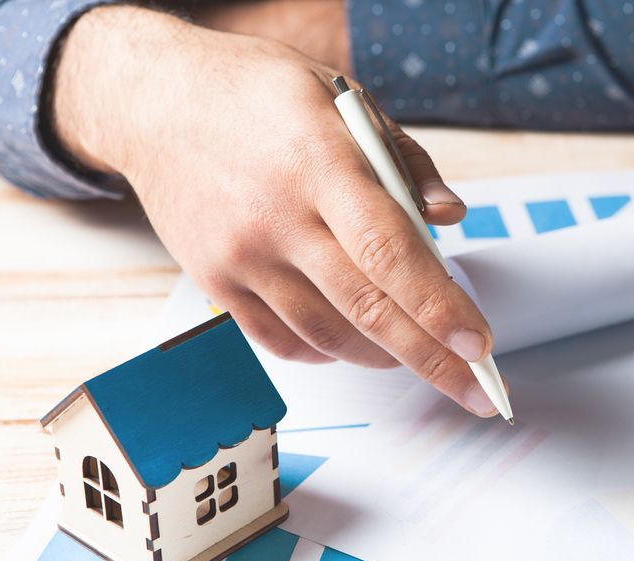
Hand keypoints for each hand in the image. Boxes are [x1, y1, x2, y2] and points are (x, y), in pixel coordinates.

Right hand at [51, 7, 502, 416]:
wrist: (156, 102)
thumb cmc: (256, 94)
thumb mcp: (341, 96)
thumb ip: (402, 159)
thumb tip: (448, 216)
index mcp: (318, 161)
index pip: (388, 250)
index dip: (436, 305)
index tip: (477, 345)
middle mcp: (276, 216)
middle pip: (365, 308)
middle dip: (430, 359)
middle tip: (474, 392)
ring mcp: (240, 256)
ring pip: (327, 334)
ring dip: (383, 356)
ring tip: (417, 356)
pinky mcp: (216, 282)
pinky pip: (280, 341)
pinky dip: (327, 351)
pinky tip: (352, 344)